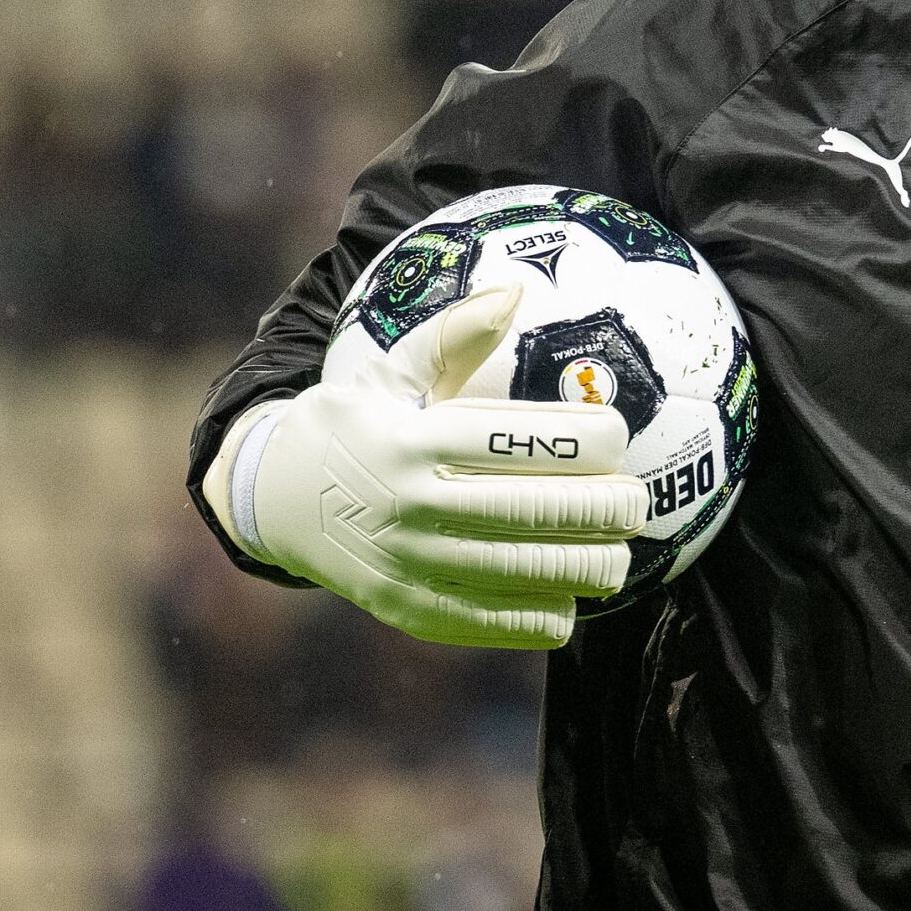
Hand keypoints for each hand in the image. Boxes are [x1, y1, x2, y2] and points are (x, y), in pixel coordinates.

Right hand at [202, 287, 648, 648]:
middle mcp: (412, 503)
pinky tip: (572, 596)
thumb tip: (514, 289)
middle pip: (536, 509)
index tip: (619, 435)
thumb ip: (454, 333)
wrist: (271, 499)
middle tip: (639, 502)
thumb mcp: (388, 371)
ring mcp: (409, 563)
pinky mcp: (408, 610)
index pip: (522, 440)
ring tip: (621, 553)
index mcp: (415, 440)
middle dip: (605, 508)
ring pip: (525, 571)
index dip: (586, 440)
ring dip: (589, 565)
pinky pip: (495, 620)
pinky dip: (545, 613)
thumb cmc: (353, 424)